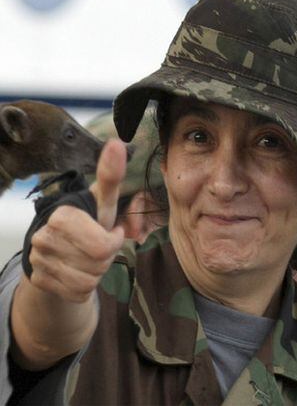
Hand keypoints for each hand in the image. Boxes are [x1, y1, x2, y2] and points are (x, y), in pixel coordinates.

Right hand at [29, 139, 126, 302]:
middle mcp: (44, 237)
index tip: (110, 232)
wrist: (61, 248)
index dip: (113, 242)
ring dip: (97, 272)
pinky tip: (79, 270)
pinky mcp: (39, 281)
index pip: (103, 246)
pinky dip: (86, 286)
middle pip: (97, 264)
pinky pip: (78, 294)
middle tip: (99, 247)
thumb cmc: (88, 222)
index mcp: (62, 216)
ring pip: (88, 282)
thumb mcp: (103, 202)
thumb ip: (110, 176)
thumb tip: (117, 142)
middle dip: (106, 258)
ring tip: (89, 257)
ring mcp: (38, 261)